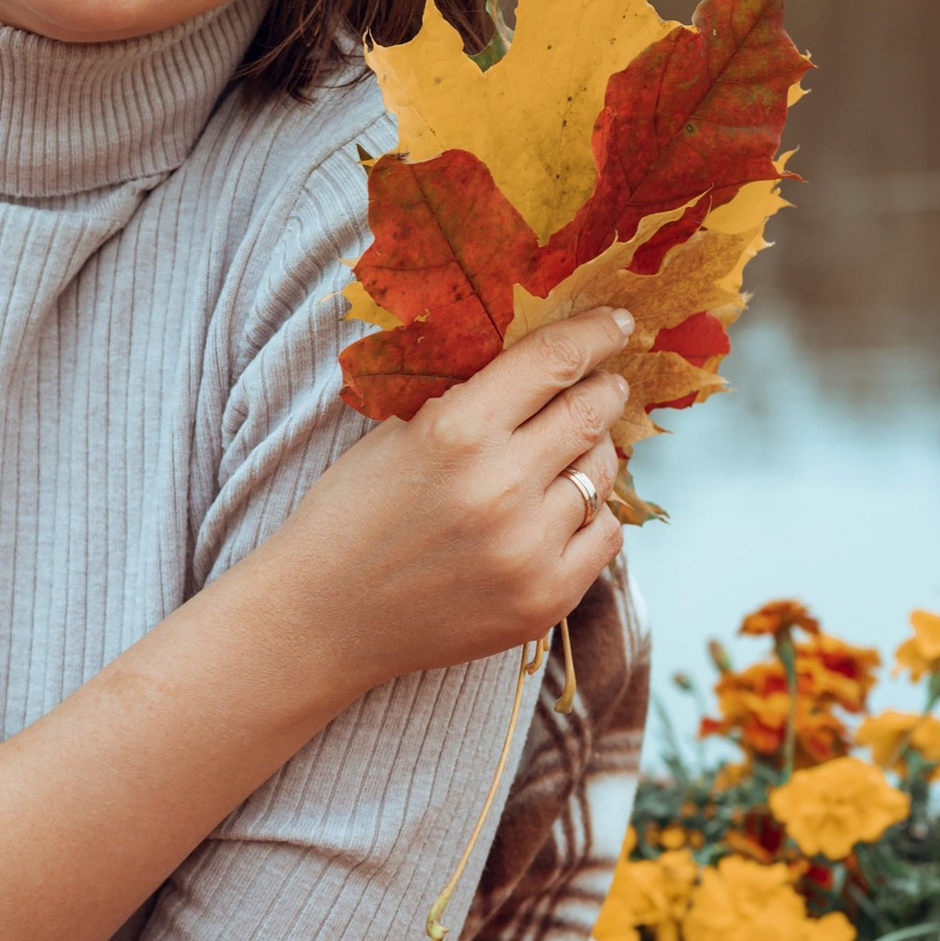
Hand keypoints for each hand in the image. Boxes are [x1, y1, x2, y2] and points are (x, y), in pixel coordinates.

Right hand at [261, 306, 629, 697]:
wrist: (324, 618)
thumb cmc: (351, 515)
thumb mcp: (395, 434)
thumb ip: (466, 397)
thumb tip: (542, 360)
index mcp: (456, 431)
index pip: (554, 360)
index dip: (595, 334)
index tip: (615, 322)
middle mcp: (500, 487)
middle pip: (592, 412)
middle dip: (606, 389)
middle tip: (607, 385)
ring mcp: (528, 549)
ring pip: (603, 474)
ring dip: (593, 453)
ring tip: (569, 453)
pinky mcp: (545, 599)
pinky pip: (607, 536)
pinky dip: (592, 516)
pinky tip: (565, 510)